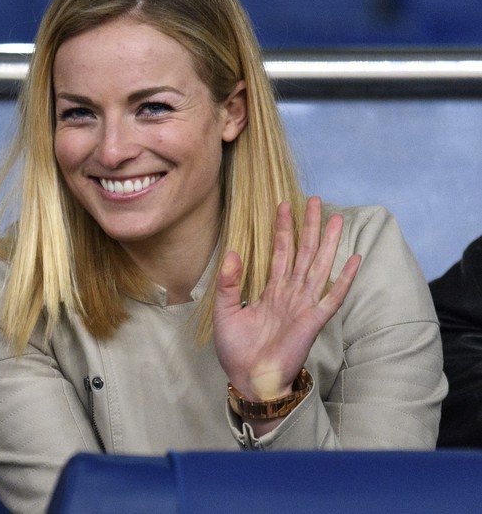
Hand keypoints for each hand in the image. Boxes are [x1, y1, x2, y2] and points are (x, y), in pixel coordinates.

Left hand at [213, 197, 360, 405]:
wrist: (249, 379)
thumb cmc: (236, 350)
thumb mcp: (225, 312)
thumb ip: (229, 283)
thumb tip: (233, 251)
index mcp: (271, 291)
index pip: (279, 252)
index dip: (282, 229)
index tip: (284, 205)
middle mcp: (290, 294)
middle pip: (303, 252)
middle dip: (308, 227)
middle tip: (314, 200)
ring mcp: (304, 306)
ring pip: (319, 267)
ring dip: (327, 243)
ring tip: (335, 219)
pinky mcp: (313, 321)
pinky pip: (333, 296)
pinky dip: (345, 278)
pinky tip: (354, 259)